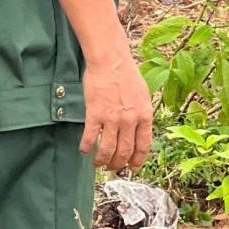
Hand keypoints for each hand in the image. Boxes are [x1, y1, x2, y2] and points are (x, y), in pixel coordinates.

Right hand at [81, 53, 152, 173]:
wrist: (111, 61)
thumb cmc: (126, 74)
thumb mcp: (143, 95)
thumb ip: (141, 114)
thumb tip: (139, 131)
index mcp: (144, 116)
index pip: (143, 146)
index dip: (137, 161)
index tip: (132, 167)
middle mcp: (130, 120)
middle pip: (125, 152)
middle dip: (118, 164)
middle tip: (112, 167)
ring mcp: (112, 118)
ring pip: (107, 150)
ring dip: (101, 161)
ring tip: (97, 163)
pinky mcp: (95, 114)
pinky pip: (90, 138)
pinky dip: (86, 148)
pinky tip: (83, 150)